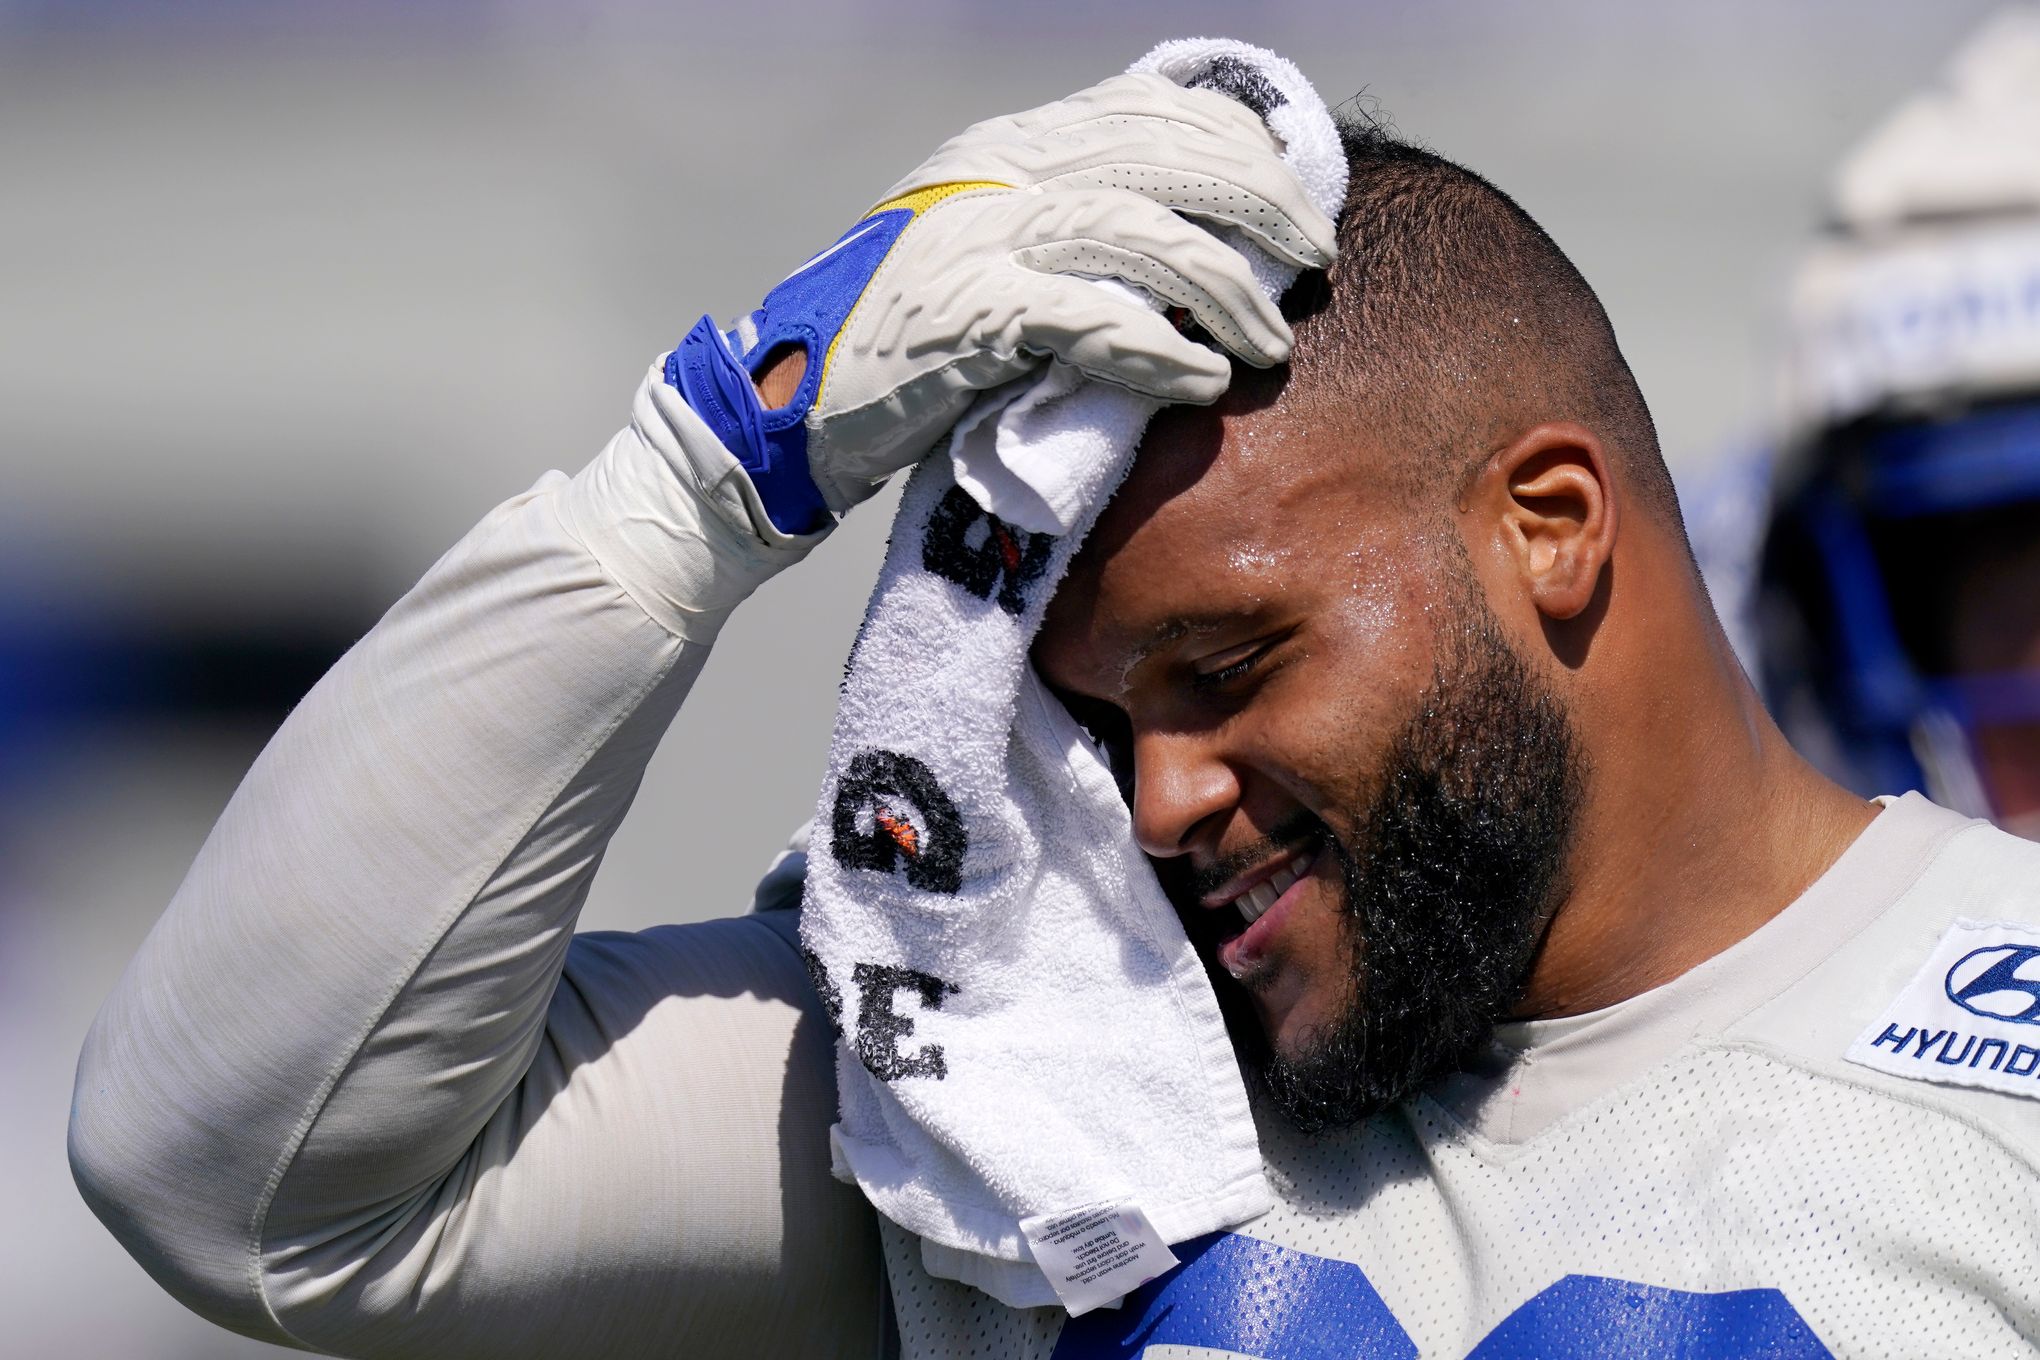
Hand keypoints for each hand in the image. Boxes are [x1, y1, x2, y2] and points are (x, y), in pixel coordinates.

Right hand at [666, 72, 1336, 534]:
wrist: (784, 405)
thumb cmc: (895, 343)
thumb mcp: (978, 249)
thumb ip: (1060, 226)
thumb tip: (1180, 239)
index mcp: (1005, 147)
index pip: (1145, 106)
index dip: (1236, 138)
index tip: (1291, 189)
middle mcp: (996, 173)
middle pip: (1165, 155)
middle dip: (1261, 202)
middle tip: (1315, 260)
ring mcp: (979, 238)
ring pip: (1143, 231)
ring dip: (1227, 289)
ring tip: (1269, 343)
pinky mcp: (965, 317)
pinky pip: (1091, 319)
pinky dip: (1160, 349)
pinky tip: (1201, 379)